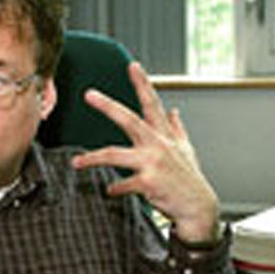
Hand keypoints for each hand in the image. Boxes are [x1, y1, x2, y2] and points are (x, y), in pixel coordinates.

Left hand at [71, 62, 218, 242]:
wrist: (198, 207)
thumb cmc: (189, 179)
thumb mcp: (186, 150)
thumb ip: (176, 129)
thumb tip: (174, 111)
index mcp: (163, 136)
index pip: (152, 104)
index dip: (143, 84)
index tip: (133, 65)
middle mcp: (158, 145)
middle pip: (129, 120)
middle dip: (108, 106)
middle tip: (89, 94)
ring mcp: (153, 163)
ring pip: (115, 155)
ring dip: (92, 158)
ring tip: (76, 163)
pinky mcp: (149, 183)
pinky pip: (123, 184)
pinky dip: (114, 189)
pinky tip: (109, 191)